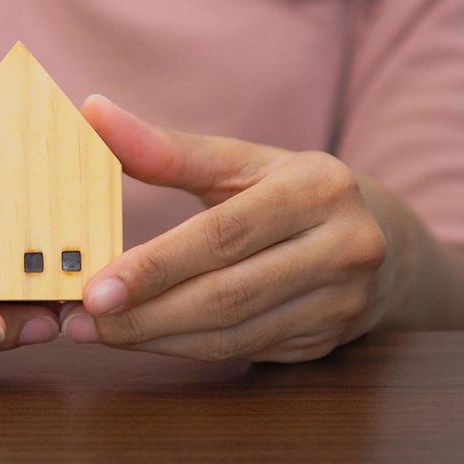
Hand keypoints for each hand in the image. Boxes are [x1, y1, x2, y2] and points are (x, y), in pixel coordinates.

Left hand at [60, 95, 397, 362]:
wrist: (383, 238)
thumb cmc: (289, 190)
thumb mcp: (239, 161)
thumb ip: (166, 149)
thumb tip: (91, 112)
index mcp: (318, 188)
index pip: (222, 235)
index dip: (155, 266)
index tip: (93, 287)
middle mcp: (344, 246)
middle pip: (226, 294)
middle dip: (145, 314)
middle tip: (80, 320)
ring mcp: (343, 301)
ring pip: (233, 334)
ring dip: (157, 339)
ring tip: (98, 331)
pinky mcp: (330, 340)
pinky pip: (244, 351)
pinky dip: (186, 349)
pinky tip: (144, 339)